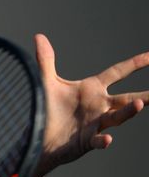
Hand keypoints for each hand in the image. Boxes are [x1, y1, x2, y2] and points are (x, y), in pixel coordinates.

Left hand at [33, 33, 147, 176]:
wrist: (39, 136)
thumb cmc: (47, 109)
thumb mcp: (47, 83)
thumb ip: (46, 61)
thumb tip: (39, 36)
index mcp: (93, 89)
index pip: (118, 72)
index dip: (135, 63)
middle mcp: (99, 105)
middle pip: (127, 98)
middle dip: (144, 95)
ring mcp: (95, 124)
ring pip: (117, 117)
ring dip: (128, 112)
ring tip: (139, 104)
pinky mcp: (86, 140)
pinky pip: (98, 140)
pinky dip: (104, 140)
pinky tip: (108, 139)